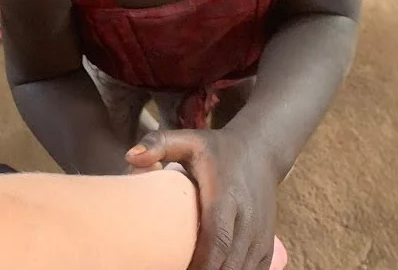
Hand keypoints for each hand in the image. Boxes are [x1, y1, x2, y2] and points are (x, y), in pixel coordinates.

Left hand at [126, 129, 284, 269]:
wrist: (261, 150)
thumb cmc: (217, 150)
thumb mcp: (189, 140)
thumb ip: (159, 144)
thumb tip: (130, 157)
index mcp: (226, 196)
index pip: (217, 239)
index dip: (201, 263)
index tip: (177, 268)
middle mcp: (248, 217)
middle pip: (229, 262)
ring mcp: (261, 233)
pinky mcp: (267, 242)